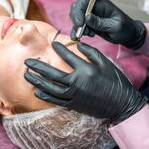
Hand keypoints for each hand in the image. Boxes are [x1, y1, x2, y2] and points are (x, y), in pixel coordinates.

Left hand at [24, 41, 146, 123]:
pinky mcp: (75, 104)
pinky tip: (38, 92)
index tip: (52, 44)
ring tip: (27, 75)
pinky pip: (57, 101)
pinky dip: (46, 96)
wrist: (121, 104)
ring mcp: (75, 95)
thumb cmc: (115, 82)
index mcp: (86, 70)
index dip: (59, 49)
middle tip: (27, 61)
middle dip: (38, 67)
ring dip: (38, 81)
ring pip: (51, 88)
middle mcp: (77, 82)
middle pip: (53, 73)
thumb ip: (91, 52)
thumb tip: (78, 44)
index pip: (68, 56)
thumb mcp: (106, 63)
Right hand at [70, 0, 146, 49]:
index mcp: (102, 4)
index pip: (84, 1)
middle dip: (76, 19)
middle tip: (81, 30)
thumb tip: (87, 17)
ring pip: (76, 17)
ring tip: (88, 34)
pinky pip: (79, 26)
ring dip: (78, 27)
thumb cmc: (126, 29)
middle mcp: (95, 8)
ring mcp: (92, 16)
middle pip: (77, 7)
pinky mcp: (91, 24)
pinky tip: (81, 37)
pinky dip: (77, 31)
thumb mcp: (115, 26)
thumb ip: (100, 22)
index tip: (80, 23)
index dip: (79, 11)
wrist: (130, 36)